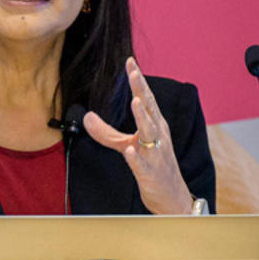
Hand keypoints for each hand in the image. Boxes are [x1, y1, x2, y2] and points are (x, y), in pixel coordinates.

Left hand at [83, 57, 195, 214]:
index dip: (138, 80)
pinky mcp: (150, 174)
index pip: (146, 98)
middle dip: (142, 90)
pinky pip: (142, 165)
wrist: (172, 198)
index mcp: (154, 126)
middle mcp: (158, 136)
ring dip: (143, 118)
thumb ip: (106, 133)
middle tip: (134, 72)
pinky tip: (128, 151)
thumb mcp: (126, 146)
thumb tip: (86, 116)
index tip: (130, 61)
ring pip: (150, 134)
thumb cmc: (152, 167)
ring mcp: (155, 155)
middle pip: (149, 109)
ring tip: (136, 102)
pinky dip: (136, 157)